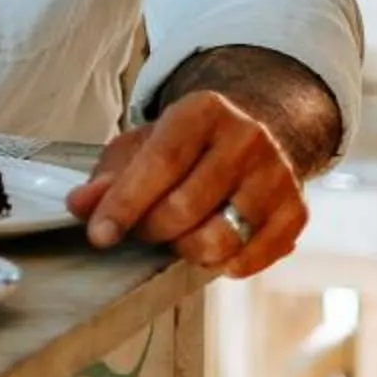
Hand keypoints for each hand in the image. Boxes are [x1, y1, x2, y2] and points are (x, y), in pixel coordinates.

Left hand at [66, 91, 308, 278]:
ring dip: (185, 250)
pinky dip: (222, 265)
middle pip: (187, 206)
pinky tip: (210, 249)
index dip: (125, 203)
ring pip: (220, 239)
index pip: (160, 163)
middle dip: (151, 230)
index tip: (99, 235)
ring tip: (176, 238)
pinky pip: (251, 258)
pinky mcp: (296, 211)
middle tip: (141, 231)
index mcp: (204, 111)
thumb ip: (108, 175)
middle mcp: (247, 138)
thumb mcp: (142, 145)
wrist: (259, 132)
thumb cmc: (189, 144)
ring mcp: (277, 176)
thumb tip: (79, 205)